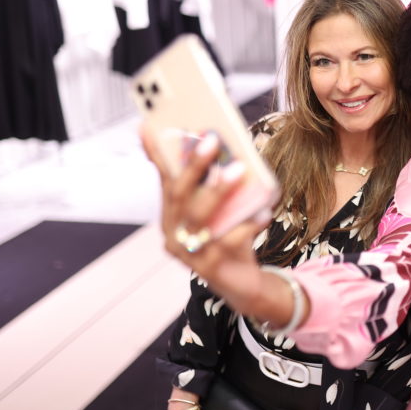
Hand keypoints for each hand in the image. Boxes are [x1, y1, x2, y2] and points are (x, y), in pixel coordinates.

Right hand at [140, 122, 270, 300]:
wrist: (242, 283)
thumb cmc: (231, 237)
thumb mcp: (224, 210)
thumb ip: (220, 186)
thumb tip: (230, 150)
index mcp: (173, 214)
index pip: (164, 178)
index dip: (156, 153)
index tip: (147, 126)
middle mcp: (174, 232)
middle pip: (180, 194)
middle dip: (194, 165)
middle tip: (212, 139)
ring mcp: (188, 253)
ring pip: (199, 216)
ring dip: (218, 190)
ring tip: (238, 169)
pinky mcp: (209, 268)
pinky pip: (228, 241)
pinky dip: (247, 224)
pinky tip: (263, 212)